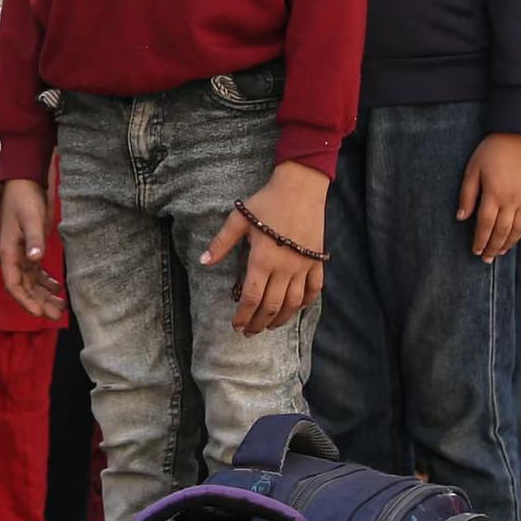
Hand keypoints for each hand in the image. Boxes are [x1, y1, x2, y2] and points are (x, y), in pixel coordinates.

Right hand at [0, 179, 62, 319]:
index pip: (14, 284)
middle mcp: (12, 256)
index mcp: (7, 252)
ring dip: (43, 294)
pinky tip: (57, 288)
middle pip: (24, 287)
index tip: (40, 313)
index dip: (26, 301)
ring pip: (31, 281)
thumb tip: (35, 259)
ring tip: (60, 307)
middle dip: (39, 302)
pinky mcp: (29, 248)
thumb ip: (34, 239)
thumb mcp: (31, 218)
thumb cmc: (24, 197)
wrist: (24, 179)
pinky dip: (45, 281)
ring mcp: (20, 253)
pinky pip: (36, 271)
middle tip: (56, 316)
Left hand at [206, 158, 328, 336]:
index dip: (243, 316)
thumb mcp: (239, 219)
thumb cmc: (267, 201)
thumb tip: (203, 261)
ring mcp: (303, 266)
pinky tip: (296, 308)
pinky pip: (314, 289)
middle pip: (271, 306)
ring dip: (280, 319)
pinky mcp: (317, 261)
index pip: (251, 298)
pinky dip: (306, 303)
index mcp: (262, 260)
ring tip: (269, 326)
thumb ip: (221, 242)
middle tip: (249, 332)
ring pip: (293, 303)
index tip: (236, 326)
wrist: (301, 187)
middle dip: (258, 323)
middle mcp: (284, 268)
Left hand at [455, 132, 520, 261]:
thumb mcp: (472, 170)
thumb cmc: (491, 151)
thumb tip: (461, 218)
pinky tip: (517, 237)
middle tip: (486, 259)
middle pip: (502, 231)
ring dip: (508, 243)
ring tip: (499, 252)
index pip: (485, 225)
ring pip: (518, 229)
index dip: (479, 240)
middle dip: (492, 247)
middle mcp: (512, 200)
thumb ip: (467, 195)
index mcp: (494, 194)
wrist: (519, 135)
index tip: (475, 251)